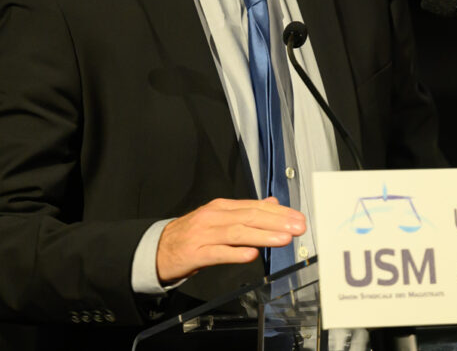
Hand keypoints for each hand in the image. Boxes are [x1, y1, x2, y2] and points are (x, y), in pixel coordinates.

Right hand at [156, 197, 305, 282]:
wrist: (158, 248)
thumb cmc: (193, 234)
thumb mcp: (220, 217)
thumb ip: (246, 211)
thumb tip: (272, 202)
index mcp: (222, 207)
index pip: (255, 206)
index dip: (278, 212)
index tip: (298, 218)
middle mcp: (214, 217)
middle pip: (249, 217)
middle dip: (276, 222)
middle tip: (298, 227)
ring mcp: (204, 234)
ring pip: (237, 233)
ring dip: (262, 235)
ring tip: (282, 239)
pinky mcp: (195, 253)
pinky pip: (218, 253)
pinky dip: (235, 253)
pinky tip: (251, 254)